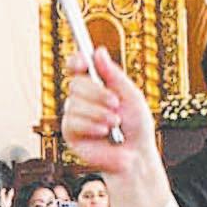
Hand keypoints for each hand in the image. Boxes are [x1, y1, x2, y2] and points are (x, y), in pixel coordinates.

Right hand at [61, 49, 157, 176]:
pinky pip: (73, 122)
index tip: (83, 62)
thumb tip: (99, 52)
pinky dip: (91, 126)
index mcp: (96, 85)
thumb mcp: (131, 95)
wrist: (135, 154)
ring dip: (99, 113)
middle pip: (76, 83)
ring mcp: (74, 115)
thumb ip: (114, 75)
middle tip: (115, 104)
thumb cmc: (136, 127)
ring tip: (114, 124)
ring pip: (75, 103)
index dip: (76, 61)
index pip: (78, 67)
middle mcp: (83, 98)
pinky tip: (103, 133)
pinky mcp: (70, 133)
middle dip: (98, 94)